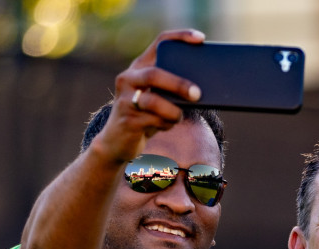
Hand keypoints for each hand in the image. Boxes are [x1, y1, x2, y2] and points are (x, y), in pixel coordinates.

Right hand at [90, 29, 205, 164]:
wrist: (117, 140)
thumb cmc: (145, 115)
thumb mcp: (156, 97)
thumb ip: (170, 89)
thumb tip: (201, 92)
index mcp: (139, 67)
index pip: (159, 43)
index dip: (180, 37)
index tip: (200, 39)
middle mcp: (128, 78)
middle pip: (154, 74)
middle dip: (178, 84)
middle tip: (197, 94)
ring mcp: (125, 99)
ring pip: (153, 101)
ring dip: (173, 111)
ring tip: (179, 116)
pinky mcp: (127, 120)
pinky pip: (153, 121)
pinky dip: (166, 124)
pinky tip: (168, 125)